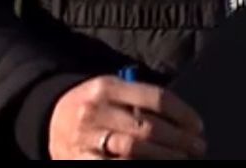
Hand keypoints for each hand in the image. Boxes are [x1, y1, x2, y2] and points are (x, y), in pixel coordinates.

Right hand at [47, 75, 205, 159]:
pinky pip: (112, 166)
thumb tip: (184, 119)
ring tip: (180, 159)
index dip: (182, 114)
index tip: (198, 126)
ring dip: (163, 157)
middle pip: (146, 127)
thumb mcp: (112, 90)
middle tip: (197, 147)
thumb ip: (141, 99)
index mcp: (108, 87)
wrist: (47, 118)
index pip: (155, 98)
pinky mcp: (77, 160)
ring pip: (132, 150)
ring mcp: (85, 137)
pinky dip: (136, 167)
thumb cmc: (94, 105)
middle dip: (178, 140)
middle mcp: (95, 110)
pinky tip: (152, 167)